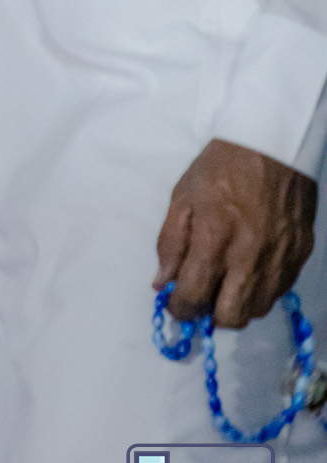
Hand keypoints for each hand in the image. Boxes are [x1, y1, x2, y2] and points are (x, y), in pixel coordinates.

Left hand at [155, 137, 316, 327]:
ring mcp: (279, 261)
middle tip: (201, 297)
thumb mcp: (183, 197)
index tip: (175, 303)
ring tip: (225, 284)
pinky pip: (278, 293)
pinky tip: (248, 272)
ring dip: (235, 305)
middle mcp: (250, 258)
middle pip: (230, 316)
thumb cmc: (221, 168)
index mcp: (215, 240)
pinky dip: (259, 292)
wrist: (272, 146)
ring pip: (256, 310)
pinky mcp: (299, 257)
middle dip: (210, 314)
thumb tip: (162, 282)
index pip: (194, 296)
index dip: (179, 308)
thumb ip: (171, 243)